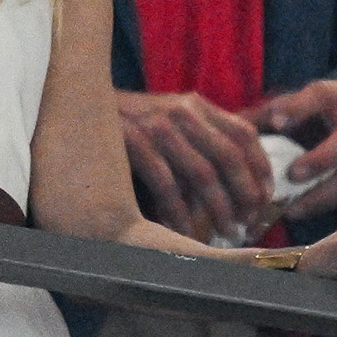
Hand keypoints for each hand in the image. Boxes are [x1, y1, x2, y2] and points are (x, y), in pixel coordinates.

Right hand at [118, 89, 275, 241]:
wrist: (71, 103)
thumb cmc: (122, 123)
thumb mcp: (165, 117)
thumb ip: (195, 134)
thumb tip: (231, 177)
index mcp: (195, 104)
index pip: (244, 135)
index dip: (260, 169)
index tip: (265, 198)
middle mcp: (181, 111)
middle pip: (229, 158)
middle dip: (244, 196)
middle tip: (247, 224)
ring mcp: (155, 126)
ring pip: (203, 175)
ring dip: (217, 209)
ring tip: (224, 233)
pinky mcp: (131, 142)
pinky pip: (166, 185)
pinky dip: (178, 212)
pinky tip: (182, 230)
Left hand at [249, 79, 336, 223]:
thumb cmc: (308, 111)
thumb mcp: (290, 104)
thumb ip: (263, 115)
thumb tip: (227, 129)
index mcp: (332, 96)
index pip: (316, 98)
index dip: (297, 109)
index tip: (275, 121)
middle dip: (320, 159)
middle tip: (293, 174)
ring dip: (322, 193)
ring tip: (291, 209)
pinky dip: (321, 205)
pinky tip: (294, 213)